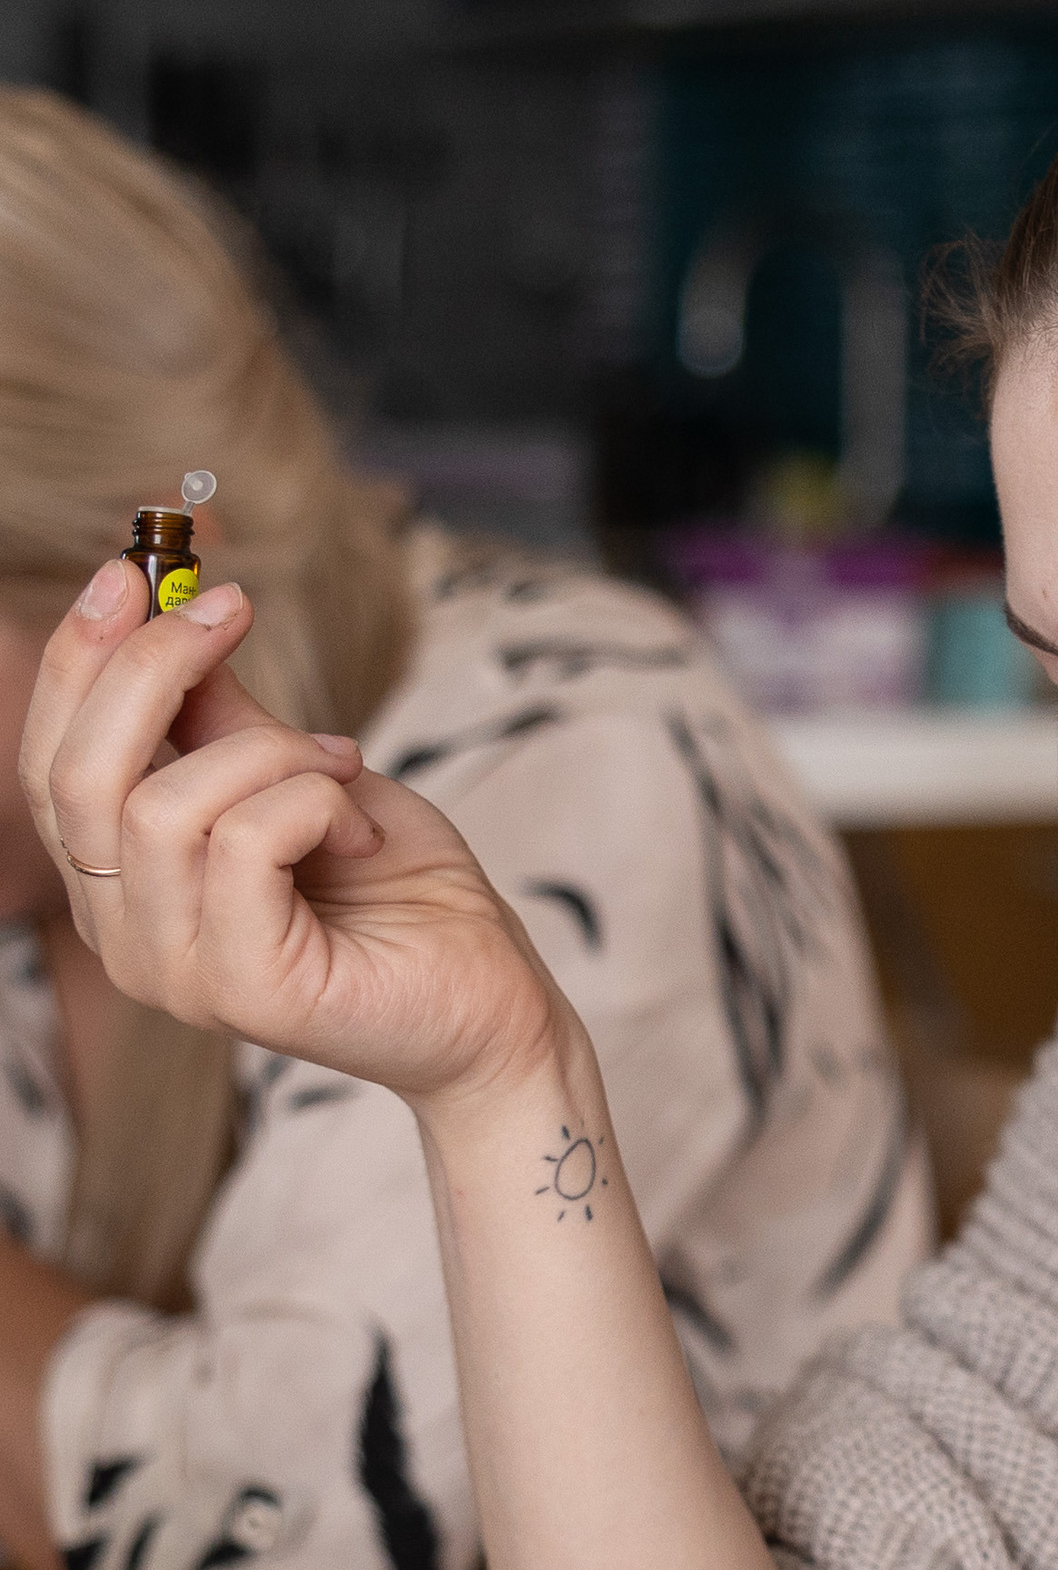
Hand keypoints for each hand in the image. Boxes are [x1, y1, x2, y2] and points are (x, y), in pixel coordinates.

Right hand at [19, 560, 560, 1113]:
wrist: (492, 1000)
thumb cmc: (405, 892)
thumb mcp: (309, 779)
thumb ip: (228, 723)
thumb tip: (172, 620)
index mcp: (123, 886)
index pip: (52, 764)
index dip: (79, 662)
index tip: (131, 569)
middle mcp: (124, 936)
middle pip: (77, 777)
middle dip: (150, 668)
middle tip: (232, 608)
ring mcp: (175, 971)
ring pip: (165, 805)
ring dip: (275, 754)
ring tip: (345, 776)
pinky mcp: (242, 988)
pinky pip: (242, 844)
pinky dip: (313, 805)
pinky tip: (362, 833)